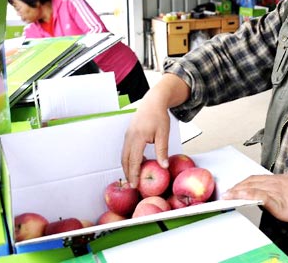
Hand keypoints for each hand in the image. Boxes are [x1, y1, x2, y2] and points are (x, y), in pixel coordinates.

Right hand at [121, 73, 190, 187]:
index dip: (134, 174)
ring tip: (134, 177)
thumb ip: (162, 150)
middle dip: (128, 173)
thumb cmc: (159, 116)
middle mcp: (129, 137)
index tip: (135, 185)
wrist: (153, 102)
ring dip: (127, 167)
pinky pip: (126, 149)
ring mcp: (127, 135)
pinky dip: (129, 159)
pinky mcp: (128, 134)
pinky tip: (137, 162)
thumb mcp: (163, 134)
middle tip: (133, 185)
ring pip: (124, 155)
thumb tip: (163, 166)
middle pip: (125, 160)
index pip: (134, 160)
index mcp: (138, 137)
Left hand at [222, 173, 287, 222]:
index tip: (234, 187)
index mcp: (276, 179)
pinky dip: (248, 196)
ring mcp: (274, 190)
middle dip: (236, 188)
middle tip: (226, 193)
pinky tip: (240, 198)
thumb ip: (280, 187)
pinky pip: (259, 196)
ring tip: (227, 196)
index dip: (242, 183)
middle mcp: (272, 182)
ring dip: (237, 192)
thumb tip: (274, 190)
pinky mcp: (277, 200)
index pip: (254, 179)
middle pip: (249, 183)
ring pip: (251, 188)